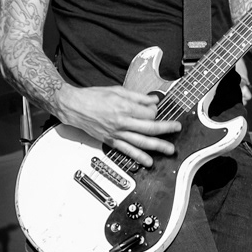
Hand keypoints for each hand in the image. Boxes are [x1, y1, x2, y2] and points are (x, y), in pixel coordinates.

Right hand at [59, 83, 181, 166]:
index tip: (155, 110)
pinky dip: (138, 157)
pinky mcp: (111, 141)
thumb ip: (138, 96)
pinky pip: (127, 151)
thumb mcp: (117, 90)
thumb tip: (153, 100)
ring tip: (169, 150)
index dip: (155, 112)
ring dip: (157, 146)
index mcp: (124, 107)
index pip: (148, 113)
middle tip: (177, 129)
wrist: (75, 106)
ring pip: (141, 142)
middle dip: (166, 129)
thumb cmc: (93, 97)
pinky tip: (148, 161)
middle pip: (149, 128)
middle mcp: (122, 122)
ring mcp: (116, 133)